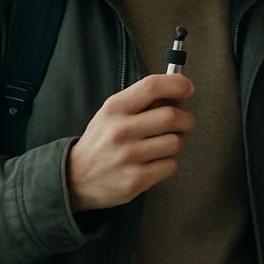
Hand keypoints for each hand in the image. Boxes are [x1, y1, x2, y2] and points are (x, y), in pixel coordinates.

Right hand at [66, 73, 194, 211]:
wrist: (75, 178)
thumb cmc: (102, 141)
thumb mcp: (112, 113)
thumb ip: (142, 101)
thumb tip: (178, 91)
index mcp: (115, 108)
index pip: (152, 86)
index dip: (177, 84)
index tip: (187, 89)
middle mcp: (121, 130)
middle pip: (172, 116)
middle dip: (186, 120)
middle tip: (183, 124)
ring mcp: (128, 156)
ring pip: (176, 142)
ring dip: (177, 143)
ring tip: (162, 146)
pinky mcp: (136, 179)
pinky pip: (171, 165)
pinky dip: (168, 163)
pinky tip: (154, 162)